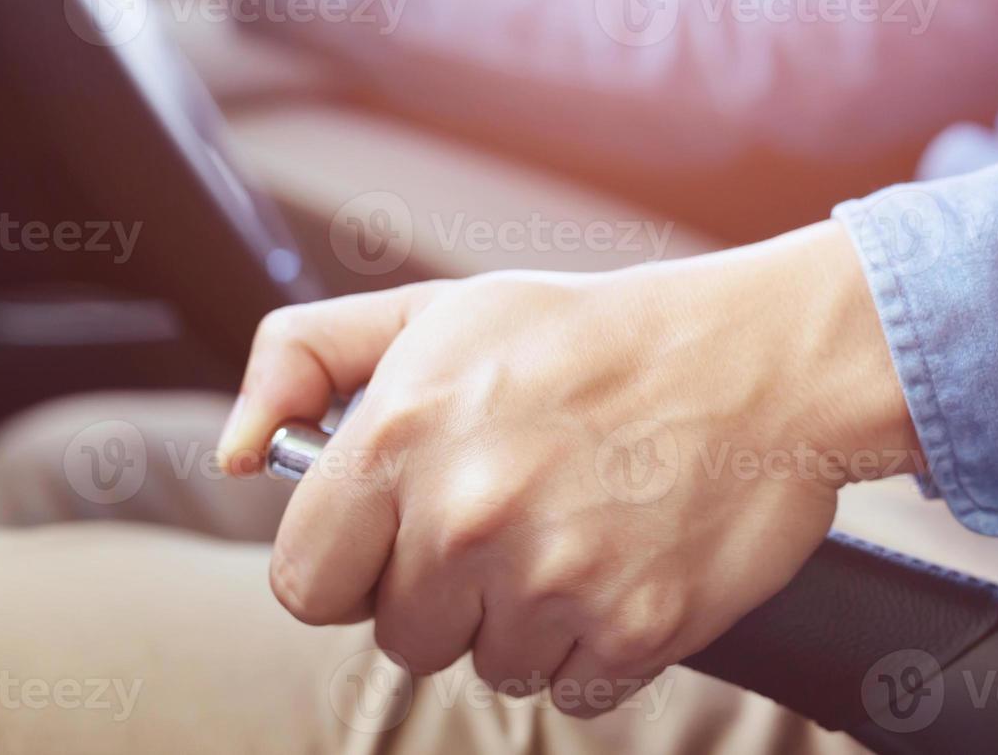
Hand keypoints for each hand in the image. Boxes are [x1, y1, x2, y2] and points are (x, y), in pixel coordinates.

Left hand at [219, 220, 918, 715]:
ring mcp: (553, 581)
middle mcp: (467, 516)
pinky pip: (575, 685)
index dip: (354, 563)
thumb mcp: (444, 311)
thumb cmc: (599, 334)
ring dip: (529, 616)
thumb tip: (232, 452)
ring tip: (583, 527)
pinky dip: (599, 641)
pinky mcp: (634, 630)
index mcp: (400, 436)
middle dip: (452, 588)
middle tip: (520, 514)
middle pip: (405, 634)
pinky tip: (626, 562)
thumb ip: (308, 358)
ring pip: (492, 664)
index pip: (305, 583)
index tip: (404, 538)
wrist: (765, 358)